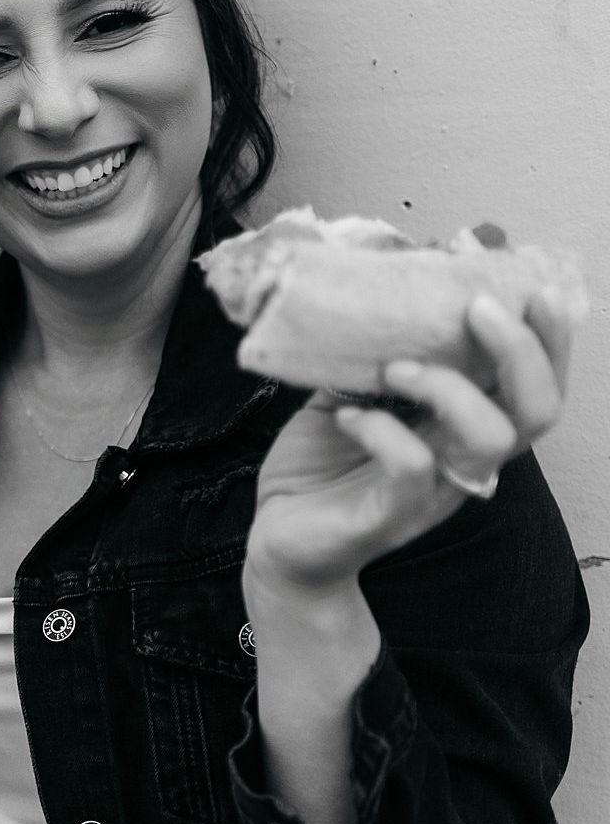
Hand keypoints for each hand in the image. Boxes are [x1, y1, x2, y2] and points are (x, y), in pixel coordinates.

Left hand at [246, 288, 578, 595]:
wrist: (279, 542)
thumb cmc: (321, 467)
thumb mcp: (348, 397)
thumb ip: (372, 357)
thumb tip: (380, 293)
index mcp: (464, 428)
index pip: (535, 383)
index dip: (544, 336)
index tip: (521, 282)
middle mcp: (464, 460)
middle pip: (539, 409)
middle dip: (521, 349)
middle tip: (476, 308)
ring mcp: (435, 490)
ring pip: (491, 438)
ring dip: (448, 386)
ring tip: (394, 367)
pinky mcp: (393, 515)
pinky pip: (412, 466)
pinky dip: (381, 430)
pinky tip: (347, 416)